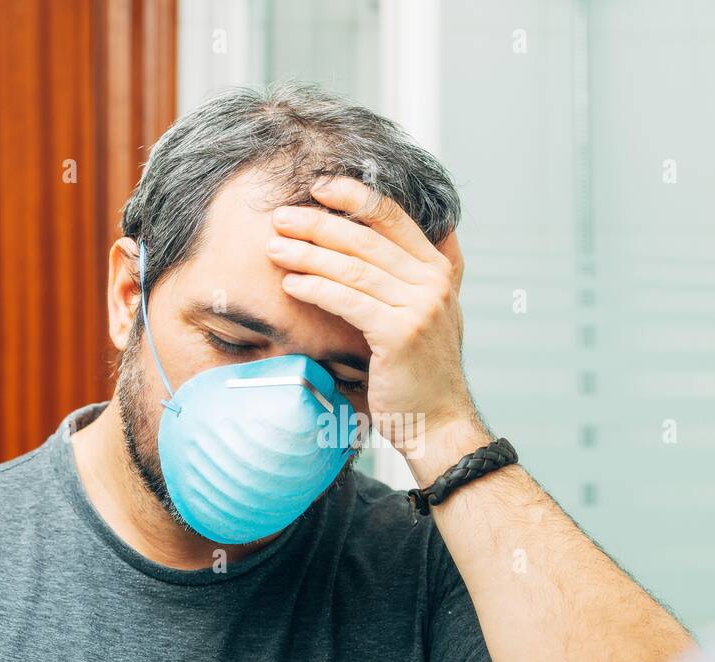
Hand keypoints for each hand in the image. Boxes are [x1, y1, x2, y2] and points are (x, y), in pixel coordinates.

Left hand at [265, 176, 479, 467]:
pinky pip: (348, 301)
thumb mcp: (437, 313)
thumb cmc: (423, 371)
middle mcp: (433, 282)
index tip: (317, 187)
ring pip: (353, 268)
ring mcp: (419, 307)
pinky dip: (316, 289)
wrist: (438, 422)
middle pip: (365, 239)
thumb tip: (439, 232)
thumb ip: (434, 273)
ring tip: (274, 248)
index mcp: (439, 269)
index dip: (353, 196)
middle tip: (280, 217)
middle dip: (317, 224)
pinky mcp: (400, 334)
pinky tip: (291, 284)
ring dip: (307, 254)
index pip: (392, 217)